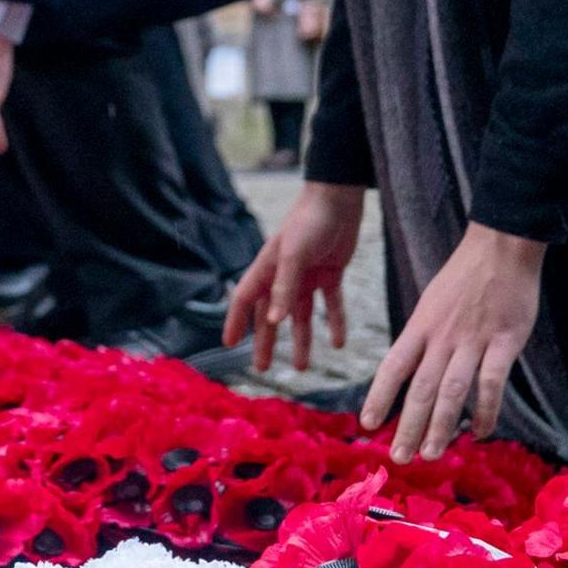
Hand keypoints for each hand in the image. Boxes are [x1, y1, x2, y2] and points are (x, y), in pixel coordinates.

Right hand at [227, 181, 360, 374]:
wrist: (338, 199)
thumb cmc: (309, 222)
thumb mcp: (294, 256)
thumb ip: (283, 289)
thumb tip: (274, 323)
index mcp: (267, 269)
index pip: (245, 300)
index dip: (236, 322)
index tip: (229, 345)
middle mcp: (284, 276)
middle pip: (272, 315)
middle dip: (267, 341)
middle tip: (263, 368)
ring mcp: (307, 276)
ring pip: (301, 315)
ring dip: (302, 339)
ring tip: (303, 367)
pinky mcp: (330, 273)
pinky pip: (331, 304)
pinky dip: (335, 323)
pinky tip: (338, 343)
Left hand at [361, 224, 547, 458]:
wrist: (501, 245)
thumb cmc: (465, 276)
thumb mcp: (432, 303)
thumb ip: (424, 337)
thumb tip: (410, 370)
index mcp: (421, 325)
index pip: (393, 366)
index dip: (379, 397)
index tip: (368, 425)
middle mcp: (442, 336)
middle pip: (421, 388)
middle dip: (408, 425)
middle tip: (399, 457)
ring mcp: (473, 339)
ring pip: (452, 391)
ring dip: (441, 426)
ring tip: (431, 454)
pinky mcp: (505, 341)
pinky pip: (492, 383)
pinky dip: (486, 411)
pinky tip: (482, 432)